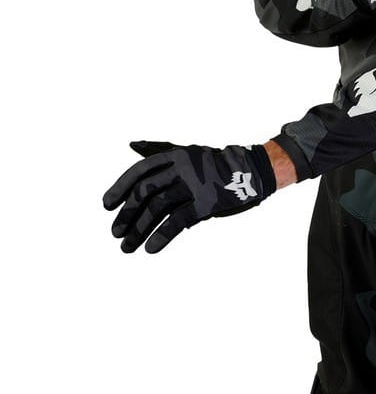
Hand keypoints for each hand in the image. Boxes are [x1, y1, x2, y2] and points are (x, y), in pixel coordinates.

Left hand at [102, 141, 276, 253]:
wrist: (250, 171)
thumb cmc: (215, 164)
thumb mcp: (187, 151)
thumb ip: (159, 150)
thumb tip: (132, 144)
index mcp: (175, 156)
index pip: (139, 171)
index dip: (120, 188)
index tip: (107, 206)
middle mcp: (182, 168)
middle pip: (145, 191)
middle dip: (127, 214)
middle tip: (116, 233)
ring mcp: (194, 185)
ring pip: (157, 208)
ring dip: (138, 230)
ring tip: (127, 247)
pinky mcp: (206, 203)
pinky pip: (177, 221)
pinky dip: (161, 236)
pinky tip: (151, 249)